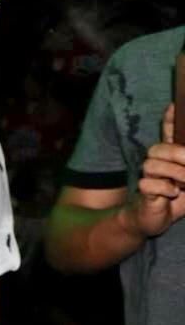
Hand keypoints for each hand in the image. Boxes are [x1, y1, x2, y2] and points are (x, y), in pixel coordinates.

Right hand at [123, 104, 184, 238]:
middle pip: (160, 147)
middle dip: (178, 154)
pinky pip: (149, 183)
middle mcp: (156, 162)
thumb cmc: (174, 199)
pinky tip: (172, 194)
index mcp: (169, 157)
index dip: (170, 119)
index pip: (168, 133)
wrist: (151, 219)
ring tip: (184, 185)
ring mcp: (148, 175)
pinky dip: (165, 189)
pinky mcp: (143, 190)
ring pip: (152, 164)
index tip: (174, 105)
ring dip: (175, 174)